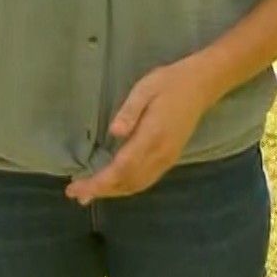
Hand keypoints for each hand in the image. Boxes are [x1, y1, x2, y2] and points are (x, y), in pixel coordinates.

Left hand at [66, 59, 220, 205]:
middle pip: (128, 182)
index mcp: (152, 136)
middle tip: (75, 194)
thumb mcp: (145, 88)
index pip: (121, 168)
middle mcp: (161, 154)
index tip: (76, 187)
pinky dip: (127, 187)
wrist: (202, 85)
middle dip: (101, 191)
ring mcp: (168, 158)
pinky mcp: (171, 158)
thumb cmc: (169, 82)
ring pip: (137, 185)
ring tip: (89, 194)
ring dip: (113, 192)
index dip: (99, 182)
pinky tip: (115, 185)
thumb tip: (113, 132)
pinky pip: (146, 180)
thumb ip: (129, 111)